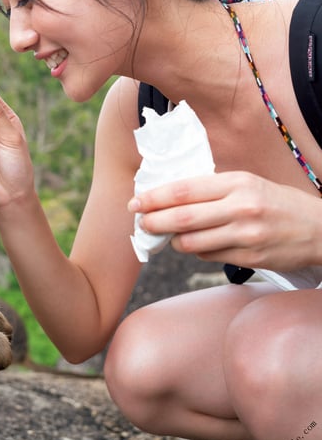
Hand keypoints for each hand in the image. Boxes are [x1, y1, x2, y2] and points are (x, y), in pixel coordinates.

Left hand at [128, 171, 321, 271]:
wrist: (318, 228)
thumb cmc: (275, 202)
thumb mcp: (247, 183)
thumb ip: (212, 189)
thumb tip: (170, 199)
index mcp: (236, 182)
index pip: (184, 190)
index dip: (154, 197)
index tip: (136, 202)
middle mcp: (240, 207)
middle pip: (183, 217)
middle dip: (154, 221)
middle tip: (141, 223)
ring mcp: (246, 234)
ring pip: (193, 242)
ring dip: (174, 241)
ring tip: (168, 237)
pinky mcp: (251, 257)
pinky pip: (210, 256)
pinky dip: (196, 251)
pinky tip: (196, 245)